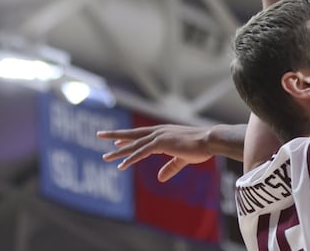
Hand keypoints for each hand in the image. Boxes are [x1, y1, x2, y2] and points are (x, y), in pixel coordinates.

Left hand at [97, 124, 212, 181]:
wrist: (209, 140)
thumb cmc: (200, 148)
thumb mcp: (182, 159)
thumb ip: (170, 167)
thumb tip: (160, 178)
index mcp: (163, 132)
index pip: (141, 135)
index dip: (128, 138)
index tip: (116, 141)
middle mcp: (158, 131)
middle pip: (132, 134)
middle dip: (115, 136)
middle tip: (100, 135)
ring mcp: (158, 136)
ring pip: (134, 144)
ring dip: (118, 151)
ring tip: (105, 157)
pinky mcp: (160, 143)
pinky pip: (141, 152)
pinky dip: (131, 159)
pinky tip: (121, 165)